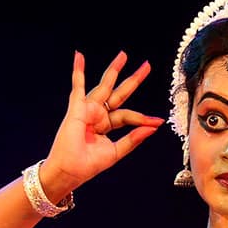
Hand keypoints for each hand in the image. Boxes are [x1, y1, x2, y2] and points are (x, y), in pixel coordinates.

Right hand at [41, 51, 162, 193]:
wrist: (70, 170)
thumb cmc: (88, 165)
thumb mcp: (116, 152)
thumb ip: (133, 139)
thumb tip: (153, 128)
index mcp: (106, 125)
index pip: (128, 115)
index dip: (143, 118)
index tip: (158, 121)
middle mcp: (98, 115)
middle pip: (119, 93)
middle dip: (133, 80)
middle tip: (146, 66)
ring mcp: (87, 109)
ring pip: (104, 86)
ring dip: (113, 70)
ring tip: (123, 56)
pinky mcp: (77, 108)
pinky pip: (78, 86)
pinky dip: (78, 72)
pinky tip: (79, 57)